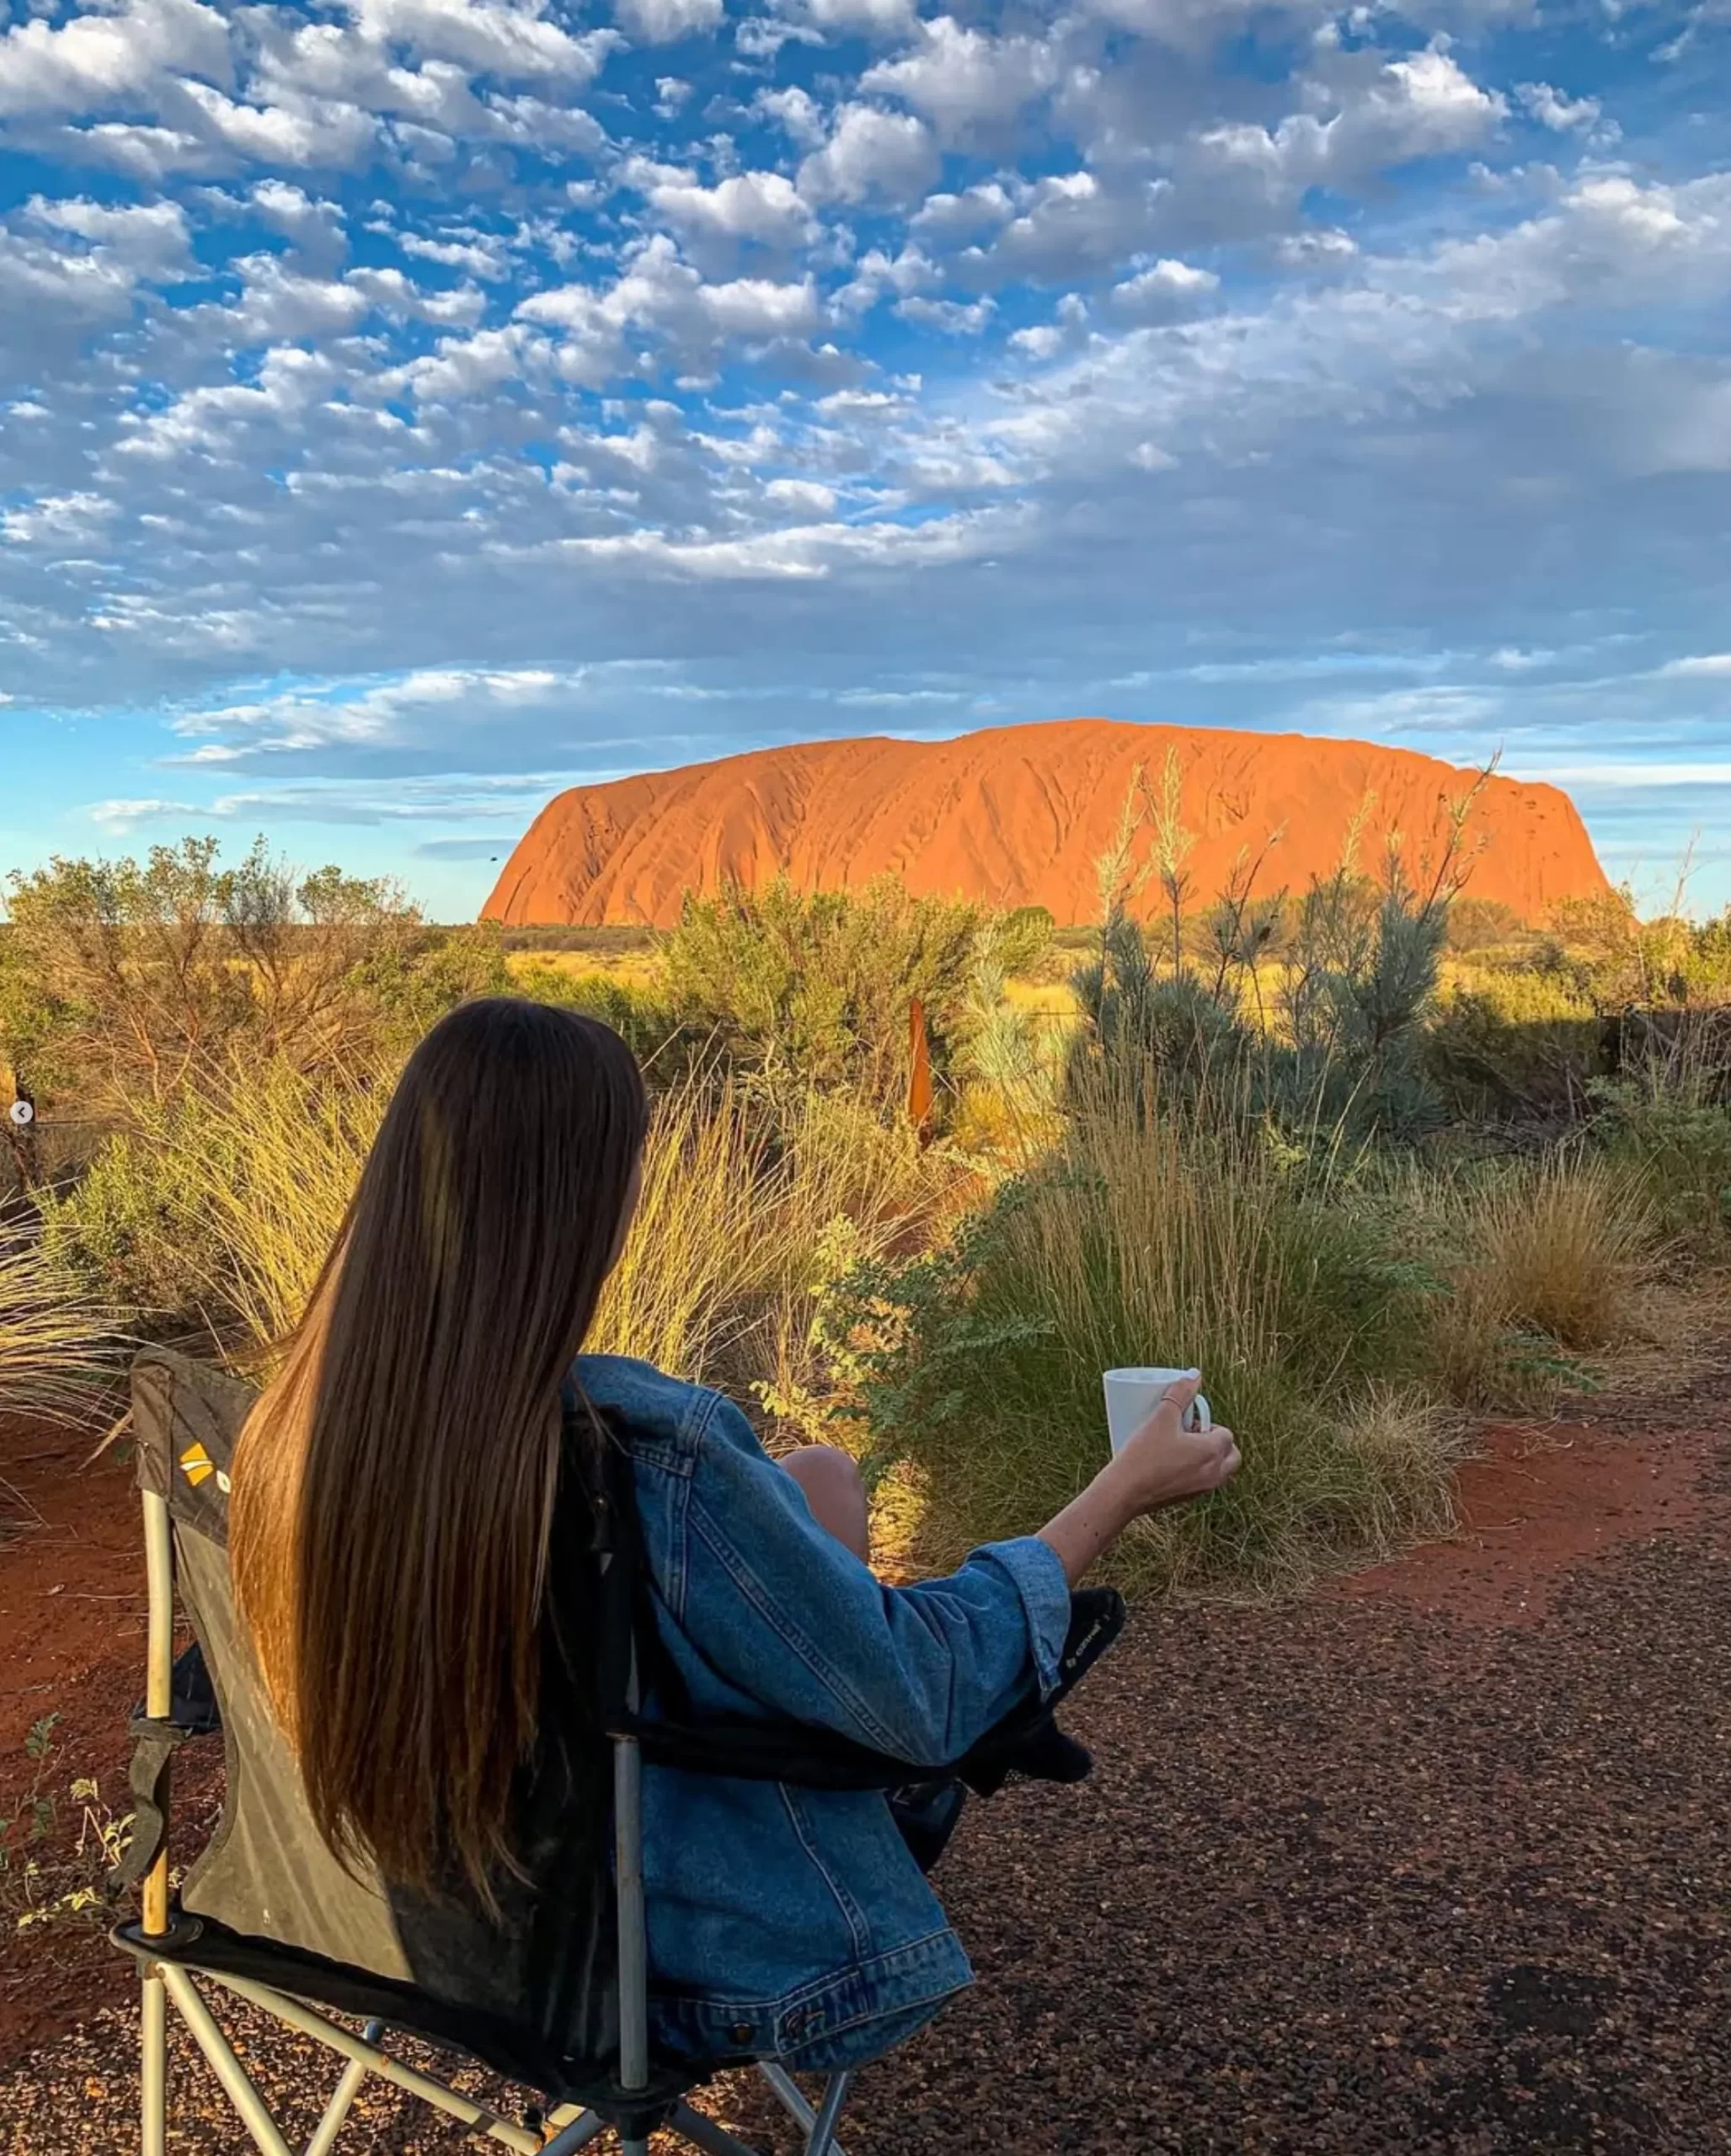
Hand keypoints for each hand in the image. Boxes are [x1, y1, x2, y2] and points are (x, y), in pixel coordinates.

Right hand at [1035, 1372, 1240, 1583]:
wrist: (1124, 1493)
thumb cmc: (1144, 1455)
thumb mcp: (1161, 1419)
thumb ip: (1180, 1394)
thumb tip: (1195, 1374)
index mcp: (1212, 1452)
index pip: (1226, 1433)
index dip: (1208, 1424)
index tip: (1187, 1422)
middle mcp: (1214, 1473)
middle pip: (1231, 1455)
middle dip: (1217, 1443)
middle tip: (1190, 1434)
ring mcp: (1203, 1489)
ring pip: (1220, 1470)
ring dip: (1209, 1458)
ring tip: (1181, 1448)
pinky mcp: (1189, 1499)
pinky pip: (1204, 1482)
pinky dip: (1197, 1472)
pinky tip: (1170, 1464)